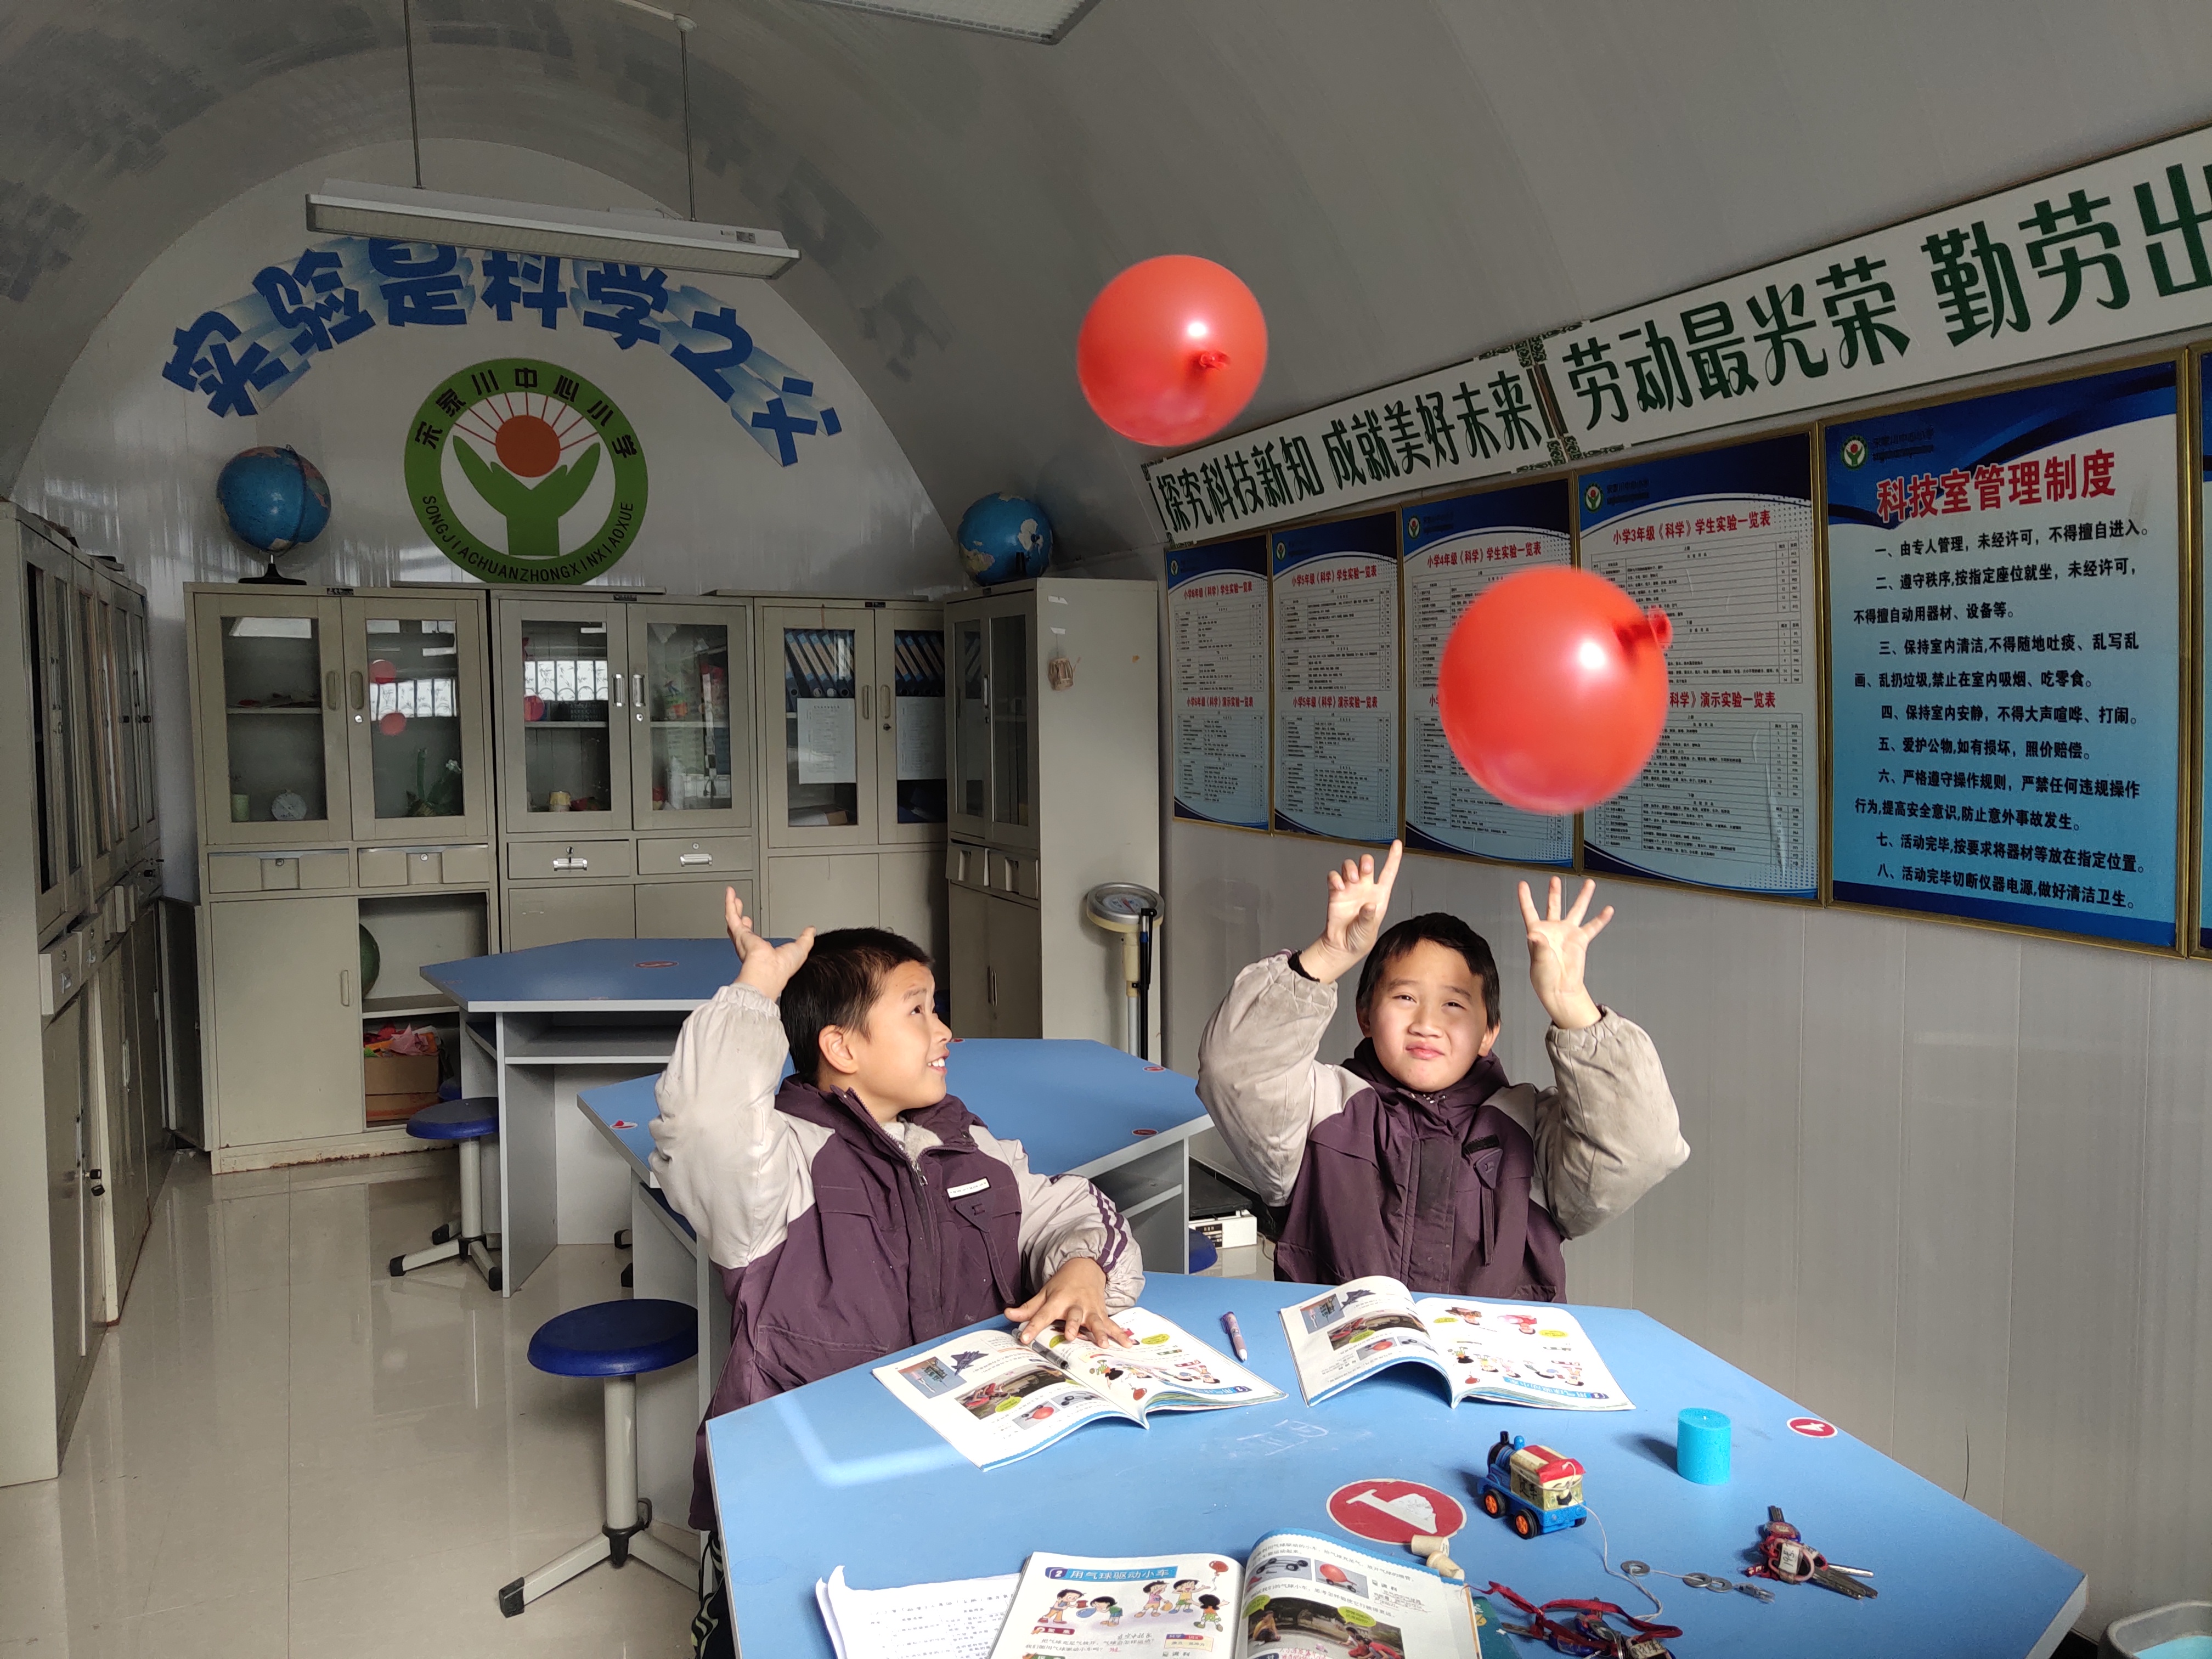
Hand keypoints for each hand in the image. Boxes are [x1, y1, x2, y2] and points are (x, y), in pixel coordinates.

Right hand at [726, 887, 813, 1001]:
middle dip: (739, 916)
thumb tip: (811, 931)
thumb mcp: (800, 949)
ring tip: (732, 896)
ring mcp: (743, 939)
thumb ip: (805, 939)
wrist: (770, 971)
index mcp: (762, 952)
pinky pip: (732, 915)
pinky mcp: (740, 933)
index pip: (753, 938)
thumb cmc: (782, 967)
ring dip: (733, 907)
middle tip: (738, 905)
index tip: (749, 920)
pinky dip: (729, 903)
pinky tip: (730, 893)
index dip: (750, 929)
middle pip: (741, 927)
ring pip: (734, 919)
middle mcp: (749, 946)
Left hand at [1006, 1257, 1127, 1346]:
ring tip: (1103, 1344)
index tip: (1024, 1337)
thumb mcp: (1044, 1293)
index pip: (1042, 1314)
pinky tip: (1127, 1344)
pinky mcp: (1102, 1313)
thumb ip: (1028, 1308)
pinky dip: (1120, 1334)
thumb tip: (1007, 1314)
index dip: (1032, 1326)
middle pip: (1073, 1316)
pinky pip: (1112, 1325)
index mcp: (1058, 1300)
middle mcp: (1075, 1304)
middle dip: (1073, 1325)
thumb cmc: (1062, 1285)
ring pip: (1095, 1321)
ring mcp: (1091, 1309)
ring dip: (1100, 1332)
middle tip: (1071, 1335)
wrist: (1086, 1268)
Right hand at [1300, 841, 1402, 984]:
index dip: (1394, 857)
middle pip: (1366, 864)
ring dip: (1350, 868)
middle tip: (1364, 870)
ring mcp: (1350, 889)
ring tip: (1350, 880)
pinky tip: (1338, 887)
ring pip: (1349, 866)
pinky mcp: (1336, 892)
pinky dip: (1335, 878)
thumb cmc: (1360, 938)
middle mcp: (1365, 888)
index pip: (1388, 872)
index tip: (1397, 844)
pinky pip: (1334, 877)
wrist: (1342, 946)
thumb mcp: (1369, 930)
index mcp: (1380, 895)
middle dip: (1365, 862)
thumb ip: (1368, 917)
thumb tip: (1368, 905)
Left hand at [1518, 876, 1610, 1031]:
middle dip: (1553, 892)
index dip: (1525, 898)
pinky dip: (1600, 919)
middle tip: (1554, 879)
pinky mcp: (1580, 941)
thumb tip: (1534, 935)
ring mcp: (1568, 933)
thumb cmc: (1544, 976)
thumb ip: (1537, 946)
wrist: (1559, 988)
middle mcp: (1553, 929)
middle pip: (1553, 905)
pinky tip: (1608, 909)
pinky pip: (1592, 927)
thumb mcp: (1539, 960)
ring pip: (1576, 910)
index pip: (1529, 911)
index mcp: (1537, 932)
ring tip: (1589, 883)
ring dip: (1583, 897)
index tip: (1522, 884)